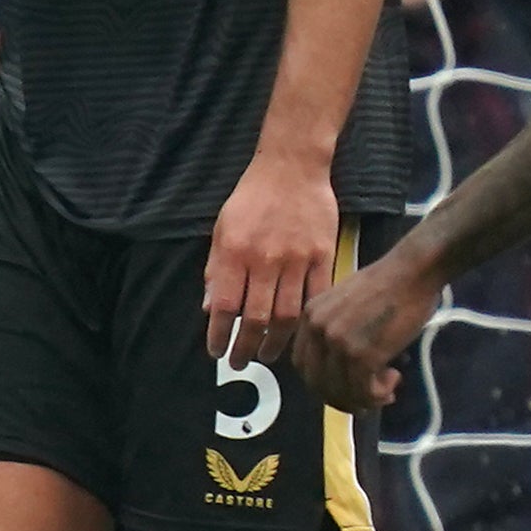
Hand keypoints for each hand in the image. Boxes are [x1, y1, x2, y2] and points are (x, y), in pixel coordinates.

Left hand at [202, 151, 343, 368]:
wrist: (292, 168)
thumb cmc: (252, 197)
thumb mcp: (222, 227)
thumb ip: (215, 268)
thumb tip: (208, 307)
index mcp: (234, 252)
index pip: (223, 305)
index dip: (218, 335)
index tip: (216, 351)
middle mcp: (264, 259)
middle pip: (255, 318)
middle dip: (245, 348)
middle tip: (241, 362)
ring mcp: (296, 259)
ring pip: (286, 315)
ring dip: (275, 342)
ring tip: (267, 355)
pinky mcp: (322, 256)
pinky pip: (315, 297)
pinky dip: (306, 321)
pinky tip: (297, 333)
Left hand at [296, 244, 440, 415]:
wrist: (413, 271)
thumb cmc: (388, 284)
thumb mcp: (345, 303)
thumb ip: (335, 331)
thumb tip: (340, 369)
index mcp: (309, 316)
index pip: (302, 365)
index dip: (322, 383)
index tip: (345, 386)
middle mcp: (316, 330)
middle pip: (317, 384)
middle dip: (342, 398)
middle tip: (367, 399)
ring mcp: (337, 343)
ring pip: (341, 392)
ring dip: (365, 399)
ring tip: (388, 388)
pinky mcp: (361, 354)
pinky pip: (363, 391)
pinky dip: (378, 394)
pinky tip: (395, 378)